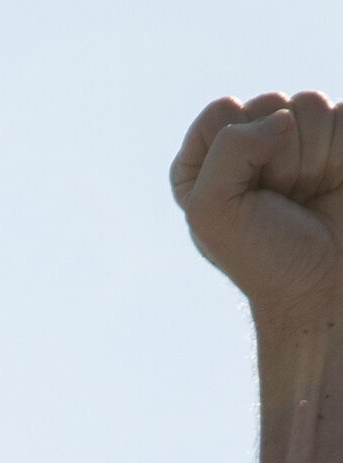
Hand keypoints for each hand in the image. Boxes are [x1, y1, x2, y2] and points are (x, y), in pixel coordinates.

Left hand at [173, 93, 342, 336]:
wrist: (323, 286)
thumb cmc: (263, 255)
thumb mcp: (212, 212)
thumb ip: (226, 150)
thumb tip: (282, 119)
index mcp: (207, 161)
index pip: (220, 112)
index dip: (235, 151)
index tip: (242, 196)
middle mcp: (251, 143)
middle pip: (268, 103)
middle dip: (278, 157)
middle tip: (281, 200)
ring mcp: (298, 138)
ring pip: (310, 104)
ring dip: (312, 156)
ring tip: (306, 194)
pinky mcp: (339, 138)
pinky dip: (340, 150)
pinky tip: (331, 183)